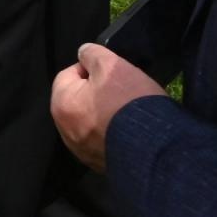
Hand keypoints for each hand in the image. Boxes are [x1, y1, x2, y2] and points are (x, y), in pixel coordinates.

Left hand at [50, 43, 166, 172]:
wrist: (155, 150)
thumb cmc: (128, 103)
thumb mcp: (111, 65)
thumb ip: (92, 53)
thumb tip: (83, 53)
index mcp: (61, 104)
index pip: (69, 74)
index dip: (92, 68)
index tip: (112, 73)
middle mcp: (64, 130)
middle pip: (79, 99)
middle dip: (98, 92)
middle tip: (123, 91)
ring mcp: (81, 150)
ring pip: (91, 120)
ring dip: (106, 113)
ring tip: (129, 111)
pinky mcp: (100, 164)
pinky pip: (103, 140)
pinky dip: (113, 133)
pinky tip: (130, 130)